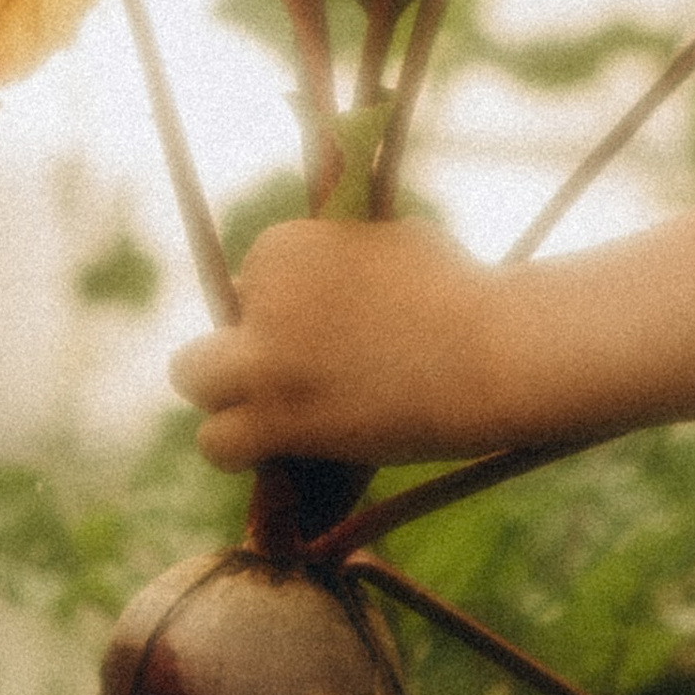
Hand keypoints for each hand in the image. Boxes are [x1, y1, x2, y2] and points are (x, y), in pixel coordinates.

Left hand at [172, 216, 522, 469]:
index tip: (331, 344)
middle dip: (244, 361)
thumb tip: (316, 258)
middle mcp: (264, 296)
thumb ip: (339, 253)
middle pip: (213, 335)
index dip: (284, 321)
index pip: (251, 286)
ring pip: (195, 381)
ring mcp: (268, 358)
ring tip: (276, 421)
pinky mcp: (280, 417)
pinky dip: (238, 450)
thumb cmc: (464, 296)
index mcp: (284, 245)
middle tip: (292, 387)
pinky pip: (216, 441)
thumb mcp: (390, 242)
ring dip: (230, 403)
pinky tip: (273, 453)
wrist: (499, 352)